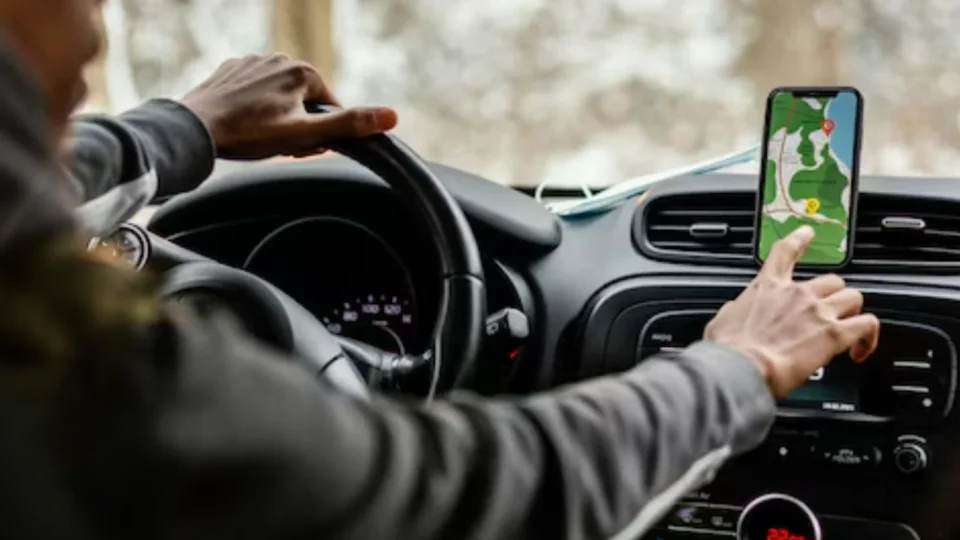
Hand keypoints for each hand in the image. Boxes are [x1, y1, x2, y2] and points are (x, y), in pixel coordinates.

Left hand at [180, 54, 397, 159]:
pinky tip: (242, 125)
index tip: (303, 147)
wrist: (197, 128)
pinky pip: (254, 92)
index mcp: (303, 71)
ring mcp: (253, 62)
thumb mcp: (306, 134)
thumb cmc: (250, 133)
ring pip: (279, 97)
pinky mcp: (231, 70)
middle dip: (298, 125)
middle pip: (305, 102)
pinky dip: (253, 109)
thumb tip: (392, 116)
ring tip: (258, 137)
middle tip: (278, 145)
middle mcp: (279, 58)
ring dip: (277, 118)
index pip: (329, 108)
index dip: (320, 133)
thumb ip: (349, 124)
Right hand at [704, 226, 879, 397]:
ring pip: (854, 298)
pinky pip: (868, 325)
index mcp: (767, 287)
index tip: (808, 233)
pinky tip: (860, 351)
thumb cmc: (728, 350)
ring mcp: (818, 312)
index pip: (786, 252)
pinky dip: (869, 338)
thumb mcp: (722, 321)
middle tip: (828, 315)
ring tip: (848, 331)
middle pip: (832, 281)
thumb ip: (734, 311)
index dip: (800, 240)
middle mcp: (797, 294)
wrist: (740, 368)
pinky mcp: (835, 334)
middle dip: (834, 297)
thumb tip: (734, 312)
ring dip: (853, 313)